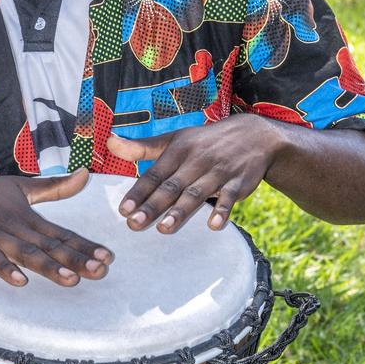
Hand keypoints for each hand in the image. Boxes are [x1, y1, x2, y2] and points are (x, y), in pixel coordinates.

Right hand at [0, 163, 112, 286]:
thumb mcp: (20, 186)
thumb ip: (54, 187)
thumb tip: (86, 175)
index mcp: (29, 216)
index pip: (62, 233)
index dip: (85, 245)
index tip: (108, 256)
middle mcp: (16, 226)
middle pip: (50, 246)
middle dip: (76, 258)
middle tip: (101, 270)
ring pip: (25, 252)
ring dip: (48, 266)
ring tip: (71, 279)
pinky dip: (4, 268)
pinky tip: (20, 281)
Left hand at [106, 115, 284, 232]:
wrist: (254, 135)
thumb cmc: (205, 141)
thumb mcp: (175, 139)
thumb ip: (143, 147)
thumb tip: (109, 142)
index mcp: (178, 151)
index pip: (154, 174)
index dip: (139, 192)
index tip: (123, 209)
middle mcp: (196, 161)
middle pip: (172, 186)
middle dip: (153, 206)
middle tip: (134, 224)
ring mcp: (218, 172)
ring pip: (197, 193)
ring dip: (182, 211)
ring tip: (165, 228)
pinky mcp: (239, 182)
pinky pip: (229, 198)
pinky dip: (222, 210)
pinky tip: (214, 225)